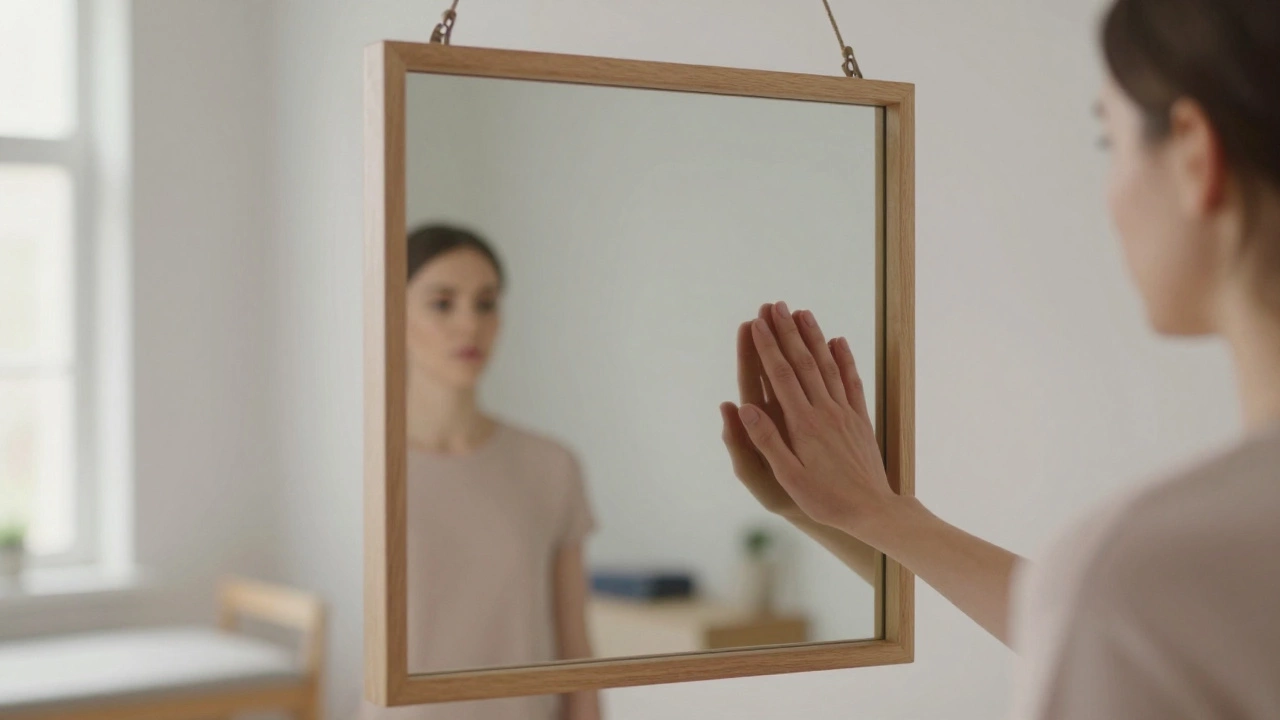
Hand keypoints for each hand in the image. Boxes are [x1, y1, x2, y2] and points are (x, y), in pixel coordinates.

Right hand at [730, 302, 896, 537]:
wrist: (872, 511)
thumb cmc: (825, 499)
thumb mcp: (788, 477)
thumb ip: (766, 440)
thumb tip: (743, 408)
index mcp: (803, 424)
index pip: (780, 376)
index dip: (767, 348)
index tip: (755, 323)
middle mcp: (824, 411)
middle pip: (803, 363)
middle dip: (787, 332)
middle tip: (775, 305)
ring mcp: (844, 412)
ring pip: (827, 365)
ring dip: (813, 337)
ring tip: (803, 312)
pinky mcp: (859, 419)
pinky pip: (852, 381)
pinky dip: (844, 358)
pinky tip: (838, 341)